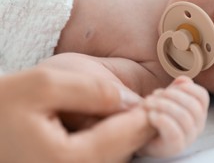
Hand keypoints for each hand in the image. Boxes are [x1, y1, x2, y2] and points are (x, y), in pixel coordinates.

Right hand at [0, 66, 154, 162]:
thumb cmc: (1, 104)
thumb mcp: (42, 85)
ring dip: (135, 131)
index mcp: (68, 160)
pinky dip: (118, 137)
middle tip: (169, 100)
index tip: (169, 97)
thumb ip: (91, 91)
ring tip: (151, 106)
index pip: (125, 136)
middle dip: (148, 124)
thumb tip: (129, 101)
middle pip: (125, 149)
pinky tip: (122, 118)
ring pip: (117, 154)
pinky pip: (102, 155)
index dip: (150, 115)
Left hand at [138, 76, 209, 157]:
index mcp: (198, 112)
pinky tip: (151, 115)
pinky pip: (175, 132)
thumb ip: (176, 89)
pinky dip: (162, 120)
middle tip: (155, 93)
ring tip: (148, 103)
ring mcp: (189, 137)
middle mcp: (198, 125)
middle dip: (173, 95)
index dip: (190, 88)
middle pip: (193, 106)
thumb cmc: (157, 118)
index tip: (173, 85)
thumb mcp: (166, 100)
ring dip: (164, 106)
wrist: (142, 139)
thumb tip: (184, 79)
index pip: (202, 96)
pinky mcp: (177, 147)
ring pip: (184, 117)